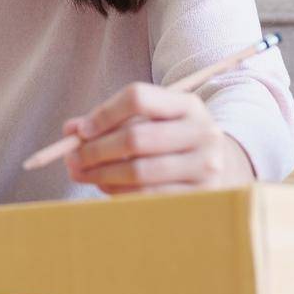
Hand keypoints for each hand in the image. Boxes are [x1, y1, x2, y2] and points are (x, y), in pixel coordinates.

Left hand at [61, 81, 255, 194]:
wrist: (223, 169)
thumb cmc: (173, 141)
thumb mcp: (151, 121)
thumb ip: (111, 120)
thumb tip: (70, 131)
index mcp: (188, 104)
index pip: (138, 96)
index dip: (103, 113)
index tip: (80, 130)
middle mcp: (203, 132)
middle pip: (135, 138)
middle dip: (95, 150)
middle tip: (71, 159)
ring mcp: (205, 166)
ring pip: (139, 172)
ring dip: (102, 174)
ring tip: (82, 173)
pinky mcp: (201, 196)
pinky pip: (148, 196)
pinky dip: (119, 193)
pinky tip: (106, 187)